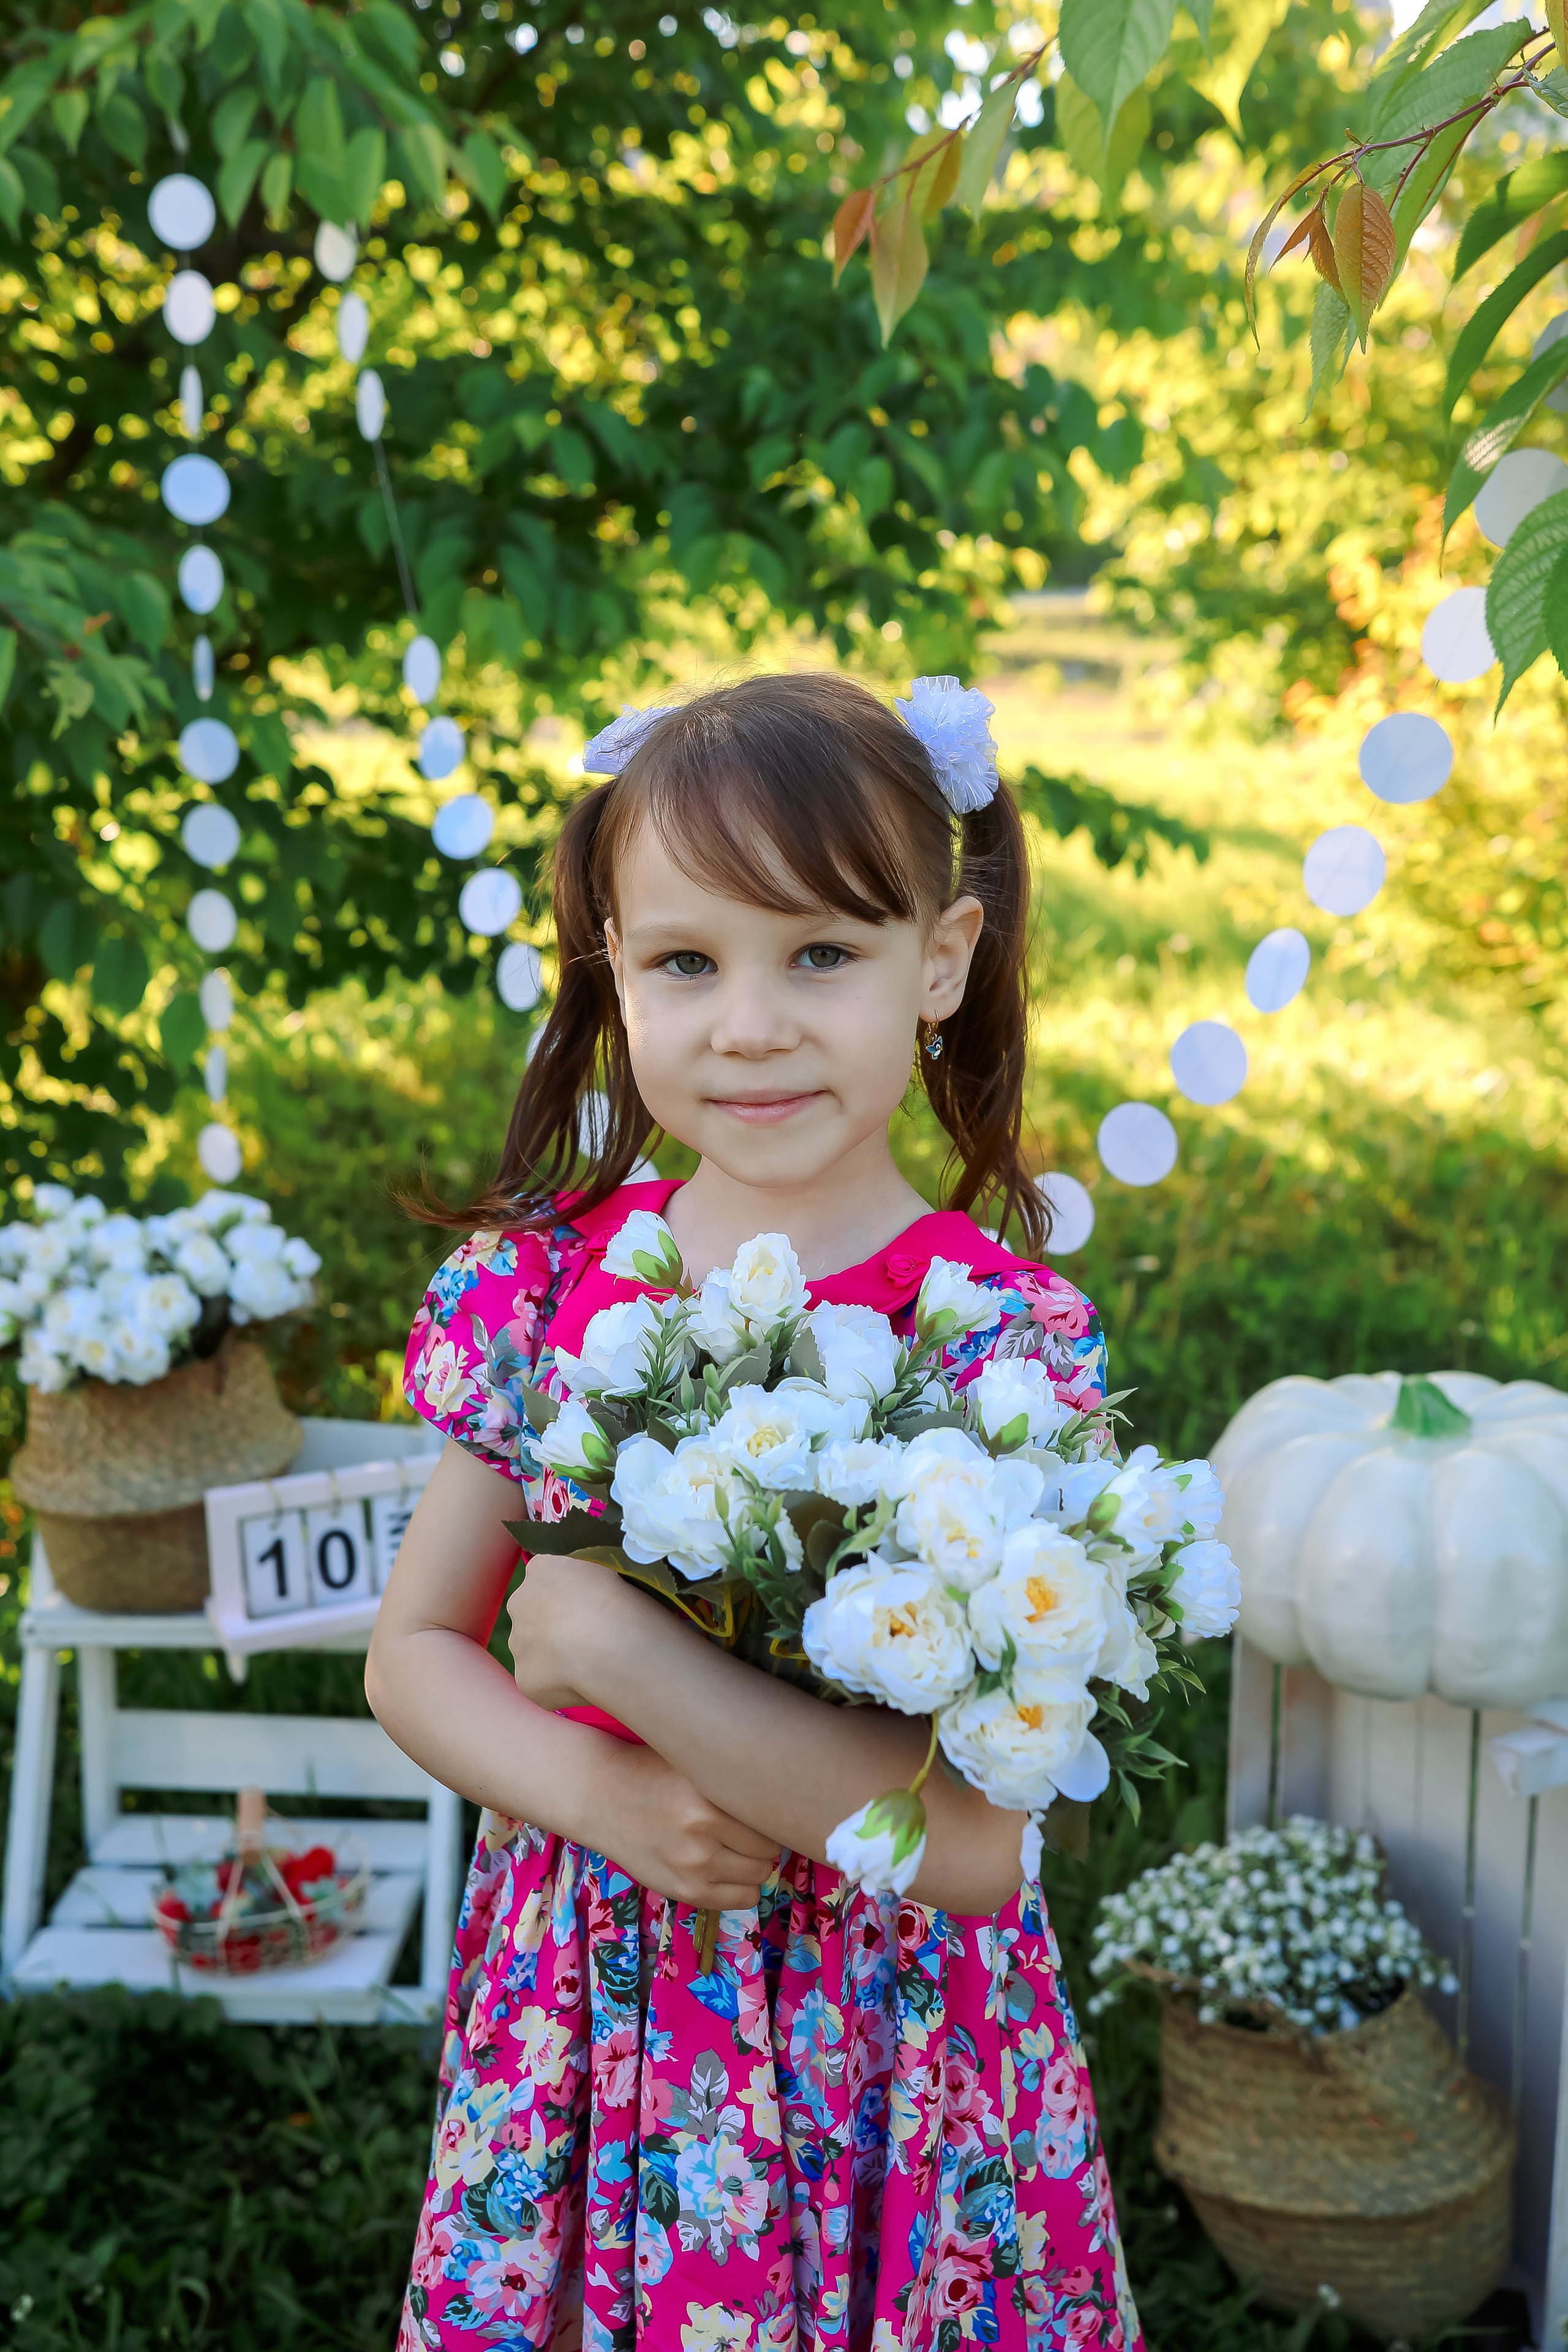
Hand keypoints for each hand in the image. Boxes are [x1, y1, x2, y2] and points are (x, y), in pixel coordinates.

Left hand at [505, 1550, 624, 1712]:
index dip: (567, 1595)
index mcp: (542, 1570)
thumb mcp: (605, 1571)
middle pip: (532, 1614)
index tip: (588, 1607)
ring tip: (592, 1664)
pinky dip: (560, 1686)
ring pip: (533, 1650)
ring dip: (554, 1657)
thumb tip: (586, 1596)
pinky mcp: (525, 1679)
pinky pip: (542, 1682)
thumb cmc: (620, 1602)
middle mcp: (520, 1603)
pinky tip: (587, 1684)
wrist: (613, 1648)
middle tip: (588, 1638)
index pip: (546, 1578)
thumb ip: (584, 1581)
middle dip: (552, 1626)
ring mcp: (519, 1644)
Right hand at [586, 1742, 781, 1909]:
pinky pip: (741, 1899)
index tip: (765, 1805)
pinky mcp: (683, 1891)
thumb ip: (735, 1778)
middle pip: (770, 1846)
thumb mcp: (695, 1762)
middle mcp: (702, 1830)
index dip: (771, 1811)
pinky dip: (741, 1885)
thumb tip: (791, 1793)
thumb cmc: (654, 1771)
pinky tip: (726, 1867)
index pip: (771, 1815)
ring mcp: (692, 1865)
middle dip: (764, 1838)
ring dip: (753, 1861)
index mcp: (709, 1793)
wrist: (601, 1796)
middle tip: (746, 1825)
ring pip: (760, 1874)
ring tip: (734, 1845)